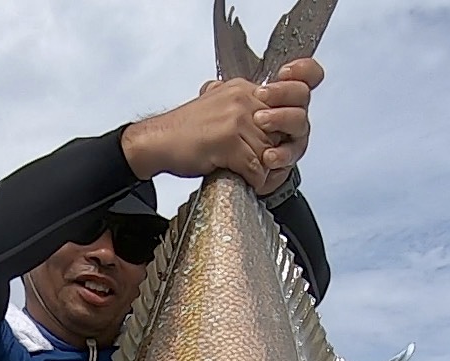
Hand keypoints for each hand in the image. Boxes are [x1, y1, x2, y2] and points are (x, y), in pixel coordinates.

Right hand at [121, 58, 322, 193]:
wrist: (155, 142)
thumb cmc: (183, 132)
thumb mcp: (216, 105)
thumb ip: (242, 106)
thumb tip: (265, 119)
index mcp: (244, 89)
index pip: (291, 96)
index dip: (293, 120)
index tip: (286, 140)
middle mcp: (244, 99)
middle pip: (282, 132)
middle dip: (277, 155)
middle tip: (266, 166)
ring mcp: (237, 119)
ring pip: (271, 152)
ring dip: (264, 171)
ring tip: (251, 176)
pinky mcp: (229, 141)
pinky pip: (256, 168)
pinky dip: (253, 181)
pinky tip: (242, 180)